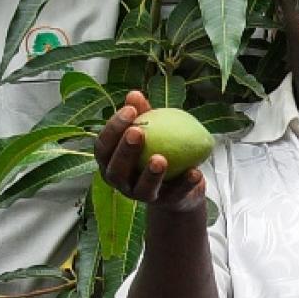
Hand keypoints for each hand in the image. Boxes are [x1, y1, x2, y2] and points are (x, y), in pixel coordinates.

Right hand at [93, 90, 206, 211]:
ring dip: (150, 174)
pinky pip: (175, 194)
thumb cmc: (158, 148)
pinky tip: (195, 171)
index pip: (103, 147)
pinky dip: (185, 183)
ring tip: (160, 158)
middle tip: (137, 132)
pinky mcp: (165, 203)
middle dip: (124, 151)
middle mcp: (121, 183)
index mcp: (110, 163)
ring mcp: (141, 196)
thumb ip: (143, 114)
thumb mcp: (151, 130)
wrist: (178, 183)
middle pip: (116, 171)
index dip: (113, 128)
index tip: (130, 110)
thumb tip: (134, 94)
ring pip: (142, 189)